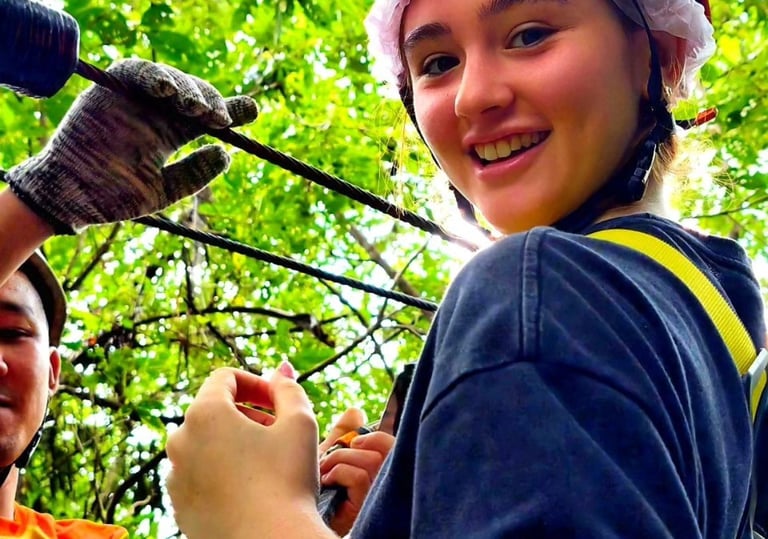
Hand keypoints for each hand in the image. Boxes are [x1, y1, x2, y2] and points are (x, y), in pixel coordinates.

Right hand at [6, 59, 257, 232]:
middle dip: (212, 102)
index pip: (206, 117)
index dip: (231, 110)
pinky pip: (135, 71)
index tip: (251, 111)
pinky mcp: (111, 89)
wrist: (71, 198)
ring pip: (170, 80)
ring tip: (196, 109)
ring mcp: (135, 100)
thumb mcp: (162, 190)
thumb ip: (193, 174)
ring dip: (188, 89)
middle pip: (194, 95)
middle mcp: (156, 114)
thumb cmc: (113, 197)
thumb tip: (226, 153)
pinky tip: (169, 91)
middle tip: (220, 119)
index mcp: (169, 134)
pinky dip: (155, 76)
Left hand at [165, 365, 328, 538]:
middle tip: (278, 432)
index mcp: (204, 413)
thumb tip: (279, 372)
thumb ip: (288, 389)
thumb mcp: (300, 423)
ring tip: (267, 462)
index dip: (257, 383)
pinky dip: (222, 472)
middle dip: (247, 414)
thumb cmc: (287, 480)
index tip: (279, 401)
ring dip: (234, 443)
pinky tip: (252, 488)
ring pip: (205, 445)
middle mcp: (180, 441)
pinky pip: (200, 475)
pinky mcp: (179, 506)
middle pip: (213, 411)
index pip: (225, 378)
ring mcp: (176, 476)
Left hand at [319, 409, 394, 535]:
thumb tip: (356, 412)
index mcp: (374, 468)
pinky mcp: (363, 509)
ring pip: (373, 459)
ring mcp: (373, 496)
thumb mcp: (326, 455)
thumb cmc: (307, 488)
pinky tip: (326, 483)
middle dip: (353, 446)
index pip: (391, 444)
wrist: (293, 513)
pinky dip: (339, 473)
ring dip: (341, 459)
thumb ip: (342, 435)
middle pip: (388, 446)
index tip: (354, 440)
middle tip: (334, 455)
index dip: (375, 436)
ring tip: (325, 471)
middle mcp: (379, 481)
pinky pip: (360, 476)